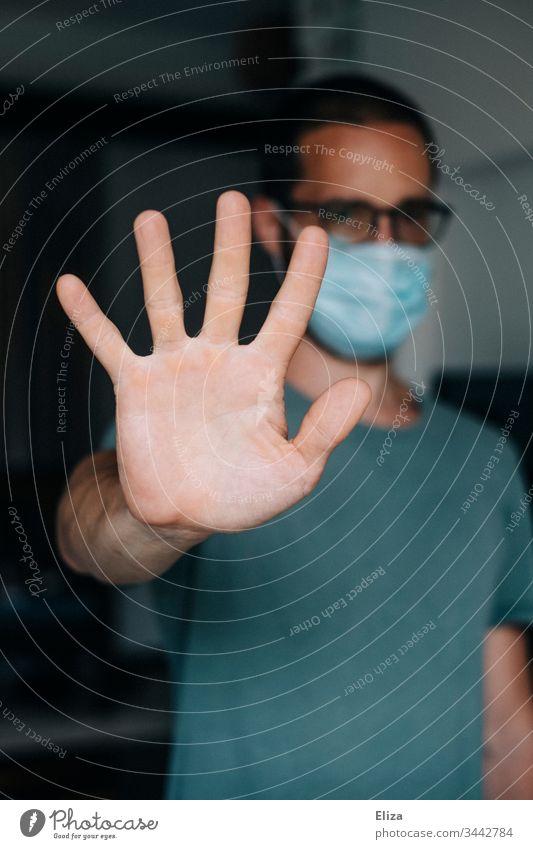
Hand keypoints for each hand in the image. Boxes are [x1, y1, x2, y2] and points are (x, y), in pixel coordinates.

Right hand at [56, 192, 369, 532]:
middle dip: (230, 246)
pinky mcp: (136, 386)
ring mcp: (175, 368)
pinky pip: (110, 345)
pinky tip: (69, 286)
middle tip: (232, 200)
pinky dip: (89, 318)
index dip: (303, 277)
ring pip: (166, 303)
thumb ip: (325, 432)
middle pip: (226, 290)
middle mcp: (218, 359)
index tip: (317, 233)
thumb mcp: (296, 473)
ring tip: (150, 218)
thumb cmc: (244, 496)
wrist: (186, 517)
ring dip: (158, 262)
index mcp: (260, 375)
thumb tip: (356, 387)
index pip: (288, 316)